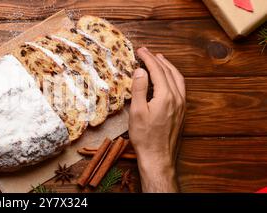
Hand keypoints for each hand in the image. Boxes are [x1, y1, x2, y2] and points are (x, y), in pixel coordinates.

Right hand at [129, 47, 185, 191]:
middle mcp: (177, 98)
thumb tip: (141, 70)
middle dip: (157, 60)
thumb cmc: (145, 137)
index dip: (148, 59)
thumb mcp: (137, 112)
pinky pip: (180, 87)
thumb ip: (139, 89)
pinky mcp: (181, 111)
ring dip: (168, 67)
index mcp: (166, 96)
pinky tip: (167, 79)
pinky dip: (172, 77)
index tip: (140, 50)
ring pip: (177, 79)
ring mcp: (182, 105)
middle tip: (146, 52)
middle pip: (169, 72)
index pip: (157, 71)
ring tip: (159, 60)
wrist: (158, 157)